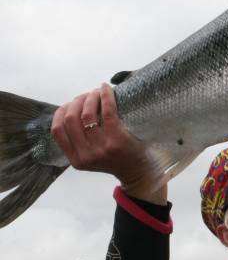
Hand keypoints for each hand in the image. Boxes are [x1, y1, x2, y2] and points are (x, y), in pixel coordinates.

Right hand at [51, 84, 167, 202]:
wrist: (139, 171)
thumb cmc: (115, 159)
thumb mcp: (90, 156)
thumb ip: (78, 141)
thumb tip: (70, 109)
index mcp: (76, 160)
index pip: (57, 131)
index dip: (61, 112)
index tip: (70, 105)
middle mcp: (86, 155)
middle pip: (70, 119)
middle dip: (76, 102)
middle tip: (86, 96)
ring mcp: (101, 148)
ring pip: (86, 113)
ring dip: (89, 97)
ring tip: (96, 93)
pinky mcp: (117, 138)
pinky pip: (106, 111)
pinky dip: (105, 96)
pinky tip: (105, 89)